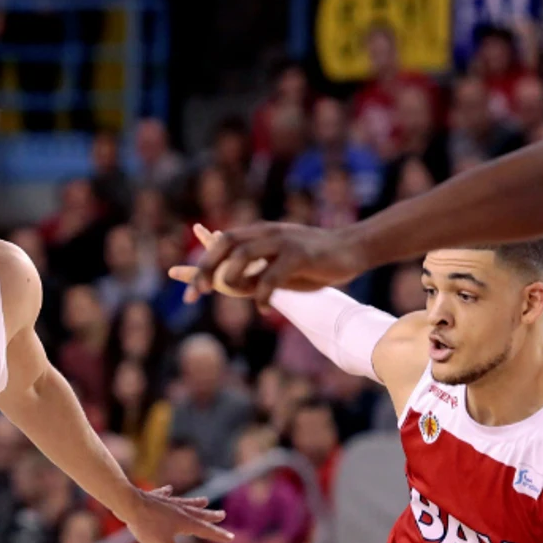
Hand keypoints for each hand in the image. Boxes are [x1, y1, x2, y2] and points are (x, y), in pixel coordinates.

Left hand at [118, 485, 231, 542]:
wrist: (129, 505)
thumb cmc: (147, 527)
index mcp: (185, 523)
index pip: (205, 530)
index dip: (218, 535)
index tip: (230, 538)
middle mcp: (179, 511)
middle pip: (198, 514)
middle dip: (211, 517)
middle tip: (222, 515)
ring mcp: (167, 503)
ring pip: (185, 503)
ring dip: (195, 503)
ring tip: (204, 501)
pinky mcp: (155, 499)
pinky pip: (165, 496)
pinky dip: (168, 494)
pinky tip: (169, 489)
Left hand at [171, 222, 366, 306]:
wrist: (353, 249)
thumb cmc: (313, 262)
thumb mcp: (278, 268)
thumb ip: (254, 273)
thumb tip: (228, 287)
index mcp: (259, 235)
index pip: (221, 243)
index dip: (201, 265)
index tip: (190, 292)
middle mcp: (267, 234)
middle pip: (226, 244)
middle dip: (206, 268)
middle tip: (197, 292)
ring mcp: (283, 242)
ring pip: (244, 253)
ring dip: (231, 276)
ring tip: (232, 293)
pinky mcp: (301, 254)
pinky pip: (273, 275)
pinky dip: (263, 294)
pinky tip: (264, 309)